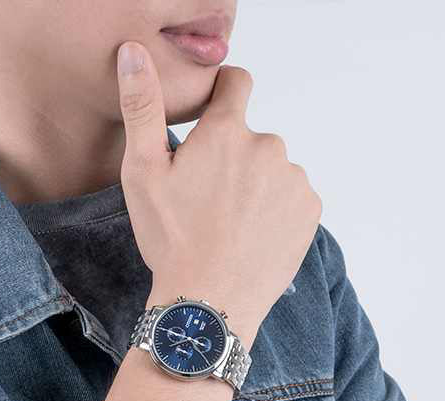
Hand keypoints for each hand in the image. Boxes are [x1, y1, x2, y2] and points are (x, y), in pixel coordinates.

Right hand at [115, 41, 321, 343]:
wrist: (210, 303)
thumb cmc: (171, 241)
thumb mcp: (142, 174)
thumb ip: (141, 107)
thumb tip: (134, 53)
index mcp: (227, 131)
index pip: (235, 83)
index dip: (221, 99)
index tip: (209, 129)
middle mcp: (268, 146)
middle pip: (251, 138)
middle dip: (233, 160)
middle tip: (207, 204)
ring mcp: (293, 179)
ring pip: (272, 171)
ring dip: (255, 189)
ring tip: (229, 227)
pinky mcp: (310, 210)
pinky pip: (292, 199)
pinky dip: (276, 214)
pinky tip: (251, 239)